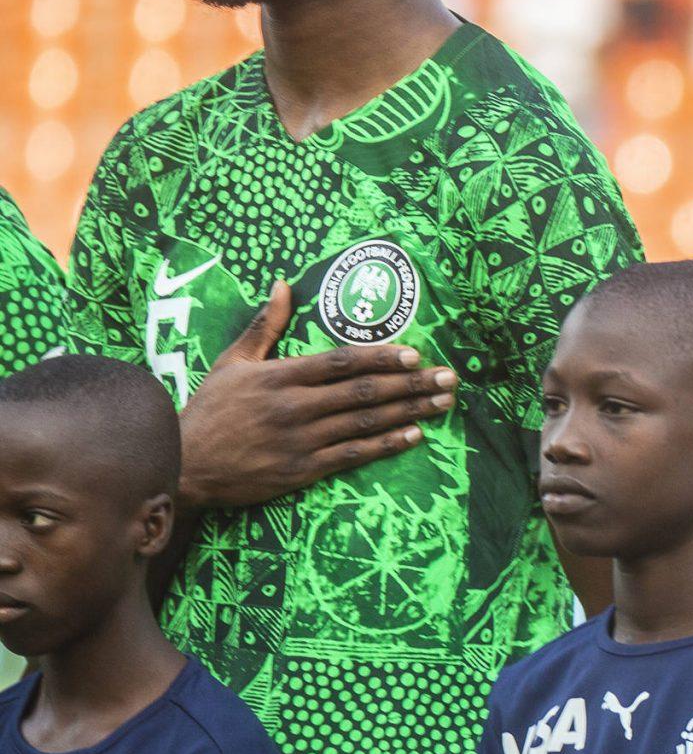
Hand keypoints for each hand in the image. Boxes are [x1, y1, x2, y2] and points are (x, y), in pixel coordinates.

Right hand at [177, 281, 456, 510]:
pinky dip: (387, 444)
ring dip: (410, 411)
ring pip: (366, 422)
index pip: (341, 361)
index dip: (382, 357)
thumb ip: (265, 326)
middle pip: (364, 391)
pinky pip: (354, 455)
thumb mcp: (232, 362)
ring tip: (443, 402)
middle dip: (411, 383)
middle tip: (449, 378)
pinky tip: (416, 435)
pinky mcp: (303, 470)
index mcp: (279, 376)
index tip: (415, 354)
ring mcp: (301, 440)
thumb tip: (285, 284)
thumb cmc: (210, 410)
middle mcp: (295, 406)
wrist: (183, 464)